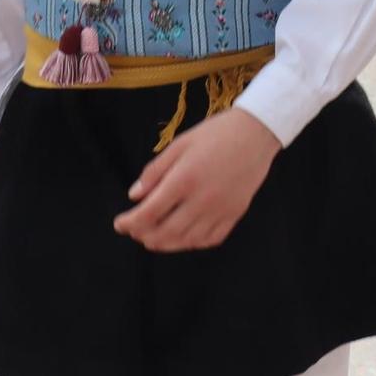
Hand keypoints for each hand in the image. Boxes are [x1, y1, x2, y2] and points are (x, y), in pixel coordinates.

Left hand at [113, 107, 280, 251]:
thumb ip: (155, 171)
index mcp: (184, 179)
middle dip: (144, 236)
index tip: (119, 223)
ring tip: (154, 238)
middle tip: (135, 232)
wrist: (257, 132)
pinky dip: (192, 242)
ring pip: (187, 240)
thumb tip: (134, 196)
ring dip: (165, 244)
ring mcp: (221, 209)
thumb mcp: (180, 144)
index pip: (149, 213)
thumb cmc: (216, 134)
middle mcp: (202, 199)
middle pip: (165, 233)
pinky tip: (184, 235)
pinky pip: (210, 238)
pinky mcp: (235, 213)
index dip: (129, 223)